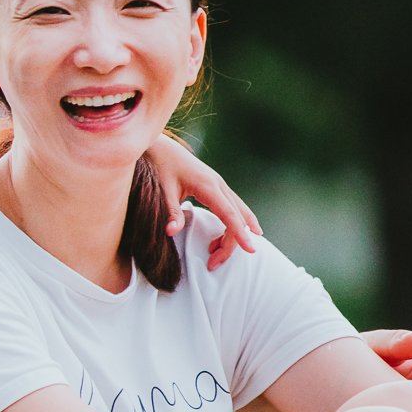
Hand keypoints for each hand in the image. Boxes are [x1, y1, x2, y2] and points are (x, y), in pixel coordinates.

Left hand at [143, 134, 258, 268]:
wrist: (162, 148)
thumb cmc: (161, 167)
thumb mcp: (162, 190)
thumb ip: (170, 211)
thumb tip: (171, 232)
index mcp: (208, 186)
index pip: (229, 214)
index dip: (240, 233)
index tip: (251, 249)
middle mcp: (219, 185)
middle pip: (237, 218)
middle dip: (231, 243)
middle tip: (214, 263)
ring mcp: (220, 185)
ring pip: (239, 213)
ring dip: (233, 235)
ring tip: (214, 253)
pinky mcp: (217, 187)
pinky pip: (233, 208)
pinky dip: (234, 224)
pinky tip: (226, 238)